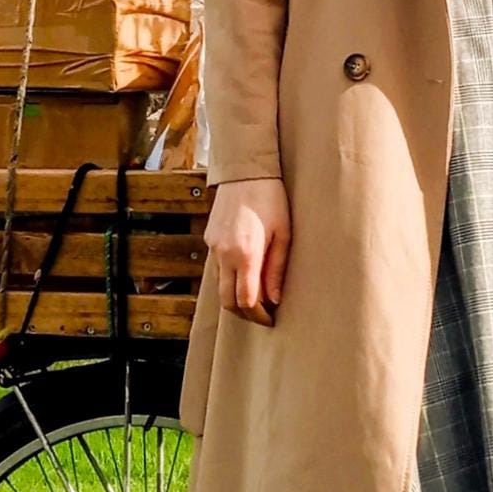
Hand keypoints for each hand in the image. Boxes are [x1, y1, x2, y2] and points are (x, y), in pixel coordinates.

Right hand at [206, 176, 291, 323]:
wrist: (245, 172)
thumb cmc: (271, 200)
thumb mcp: (282, 234)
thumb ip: (276, 269)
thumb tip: (274, 299)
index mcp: (245, 254)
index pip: (246, 301)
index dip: (258, 316)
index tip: (270, 319)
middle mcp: (224, 254)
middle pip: (227, 301)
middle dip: (244, 313)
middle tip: (262, 315)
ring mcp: (213, 247)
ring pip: (219, 287)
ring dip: (234, 297)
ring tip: (256, 296)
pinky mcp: (209, 239)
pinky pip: (216, 269)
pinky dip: (228, 279)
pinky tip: (244, 275)